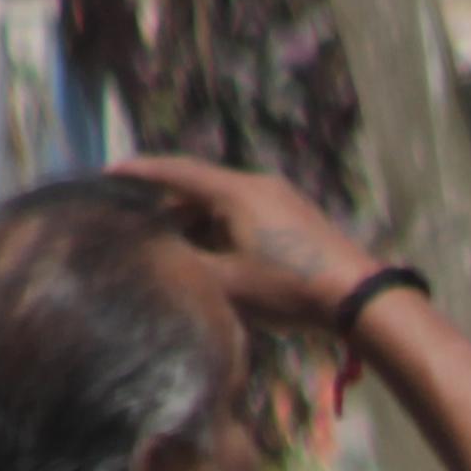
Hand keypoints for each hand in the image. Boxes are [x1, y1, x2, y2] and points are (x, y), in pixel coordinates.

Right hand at [111, 156, 382, 330]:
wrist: (361, 298)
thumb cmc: (291, 288)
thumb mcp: (226, 282)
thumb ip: (184, 264)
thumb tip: (157, 254)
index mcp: (235, 191)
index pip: (174, 172)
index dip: (139, 173)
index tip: (109, 173)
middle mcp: (258, 185)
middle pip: (199, 187)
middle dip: (166, 205)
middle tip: (136, 222)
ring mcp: (283, 199)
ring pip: (225, 203)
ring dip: (197, 221)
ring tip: (172, 245)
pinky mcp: (299, 219)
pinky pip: (248, 214)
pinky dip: (223, 228)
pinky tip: (215, 254)